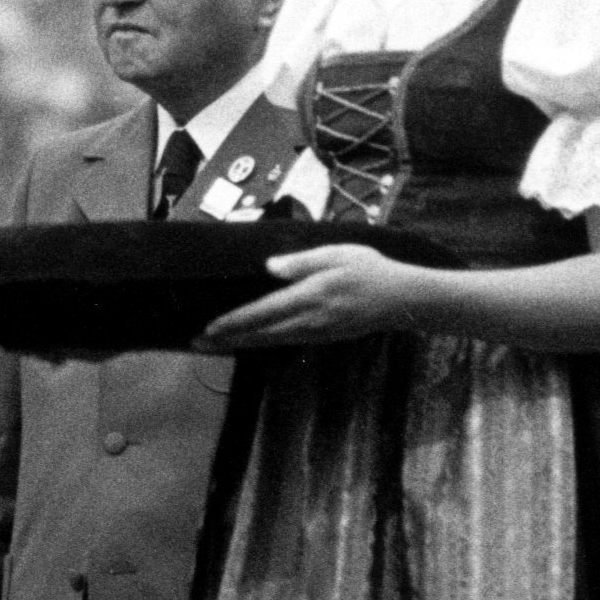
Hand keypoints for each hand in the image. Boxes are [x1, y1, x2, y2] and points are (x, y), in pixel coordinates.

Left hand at [195, 245, 428, 350]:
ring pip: (270, 340)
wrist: (403, 300)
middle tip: (196, 343)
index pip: (263, 312)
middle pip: (260, 333)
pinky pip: (284, 341)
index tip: (209, 328)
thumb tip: (270, 267)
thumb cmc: (370, 271)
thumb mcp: (337, 255)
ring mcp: (316, 332)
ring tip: (215, 344)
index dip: (234, 322)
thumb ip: (302, 262)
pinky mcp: (322, 336)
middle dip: (227, 338)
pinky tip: (250, 340)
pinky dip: (262, 342)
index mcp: (309, 296)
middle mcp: (309, 320)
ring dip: (241, 342)